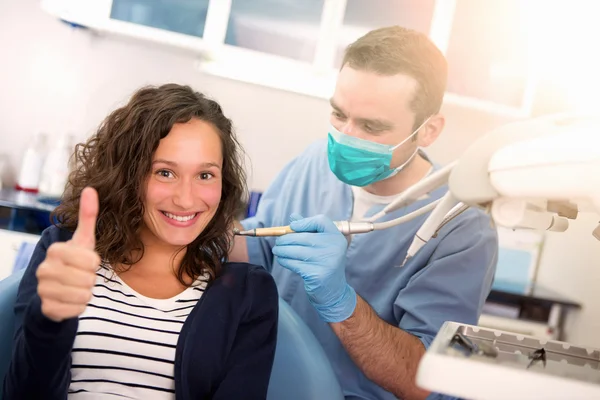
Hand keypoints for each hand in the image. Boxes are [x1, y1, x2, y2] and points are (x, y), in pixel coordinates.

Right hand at [36, 187, 100, 322]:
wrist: (56, 289)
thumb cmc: (74, 261)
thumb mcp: (84, 240)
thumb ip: (88, 216)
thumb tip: (90, 188)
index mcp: (56, 250)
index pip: (91, 260)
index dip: (94, 263)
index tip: (86, 262)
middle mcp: (44, 269)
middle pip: (88, 278)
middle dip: (91, 279)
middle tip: (81, 276)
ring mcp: (43, 289)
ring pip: (83, 295)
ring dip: (86, 293)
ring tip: (76, 287)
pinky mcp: (47, 308)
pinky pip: (76, 309)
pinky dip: (79, 306)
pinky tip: (70, 300)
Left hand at [272, 214, 356, 322]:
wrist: (334, 290)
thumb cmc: (325, 263)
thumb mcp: (323, 245)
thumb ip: (309, 230)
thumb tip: (293, 217)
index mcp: (337, 237)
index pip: (321, 221)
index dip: (304, 222)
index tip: (293, 227)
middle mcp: (334, 247)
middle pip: (303, 236)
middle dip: (285, 239)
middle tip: (278, 242)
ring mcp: (325, 261)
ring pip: (295, 250)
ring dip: (282, 250)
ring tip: (277, 250)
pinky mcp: (316, 274)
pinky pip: (294, 263)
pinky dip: (284, 260)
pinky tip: (282, 259)